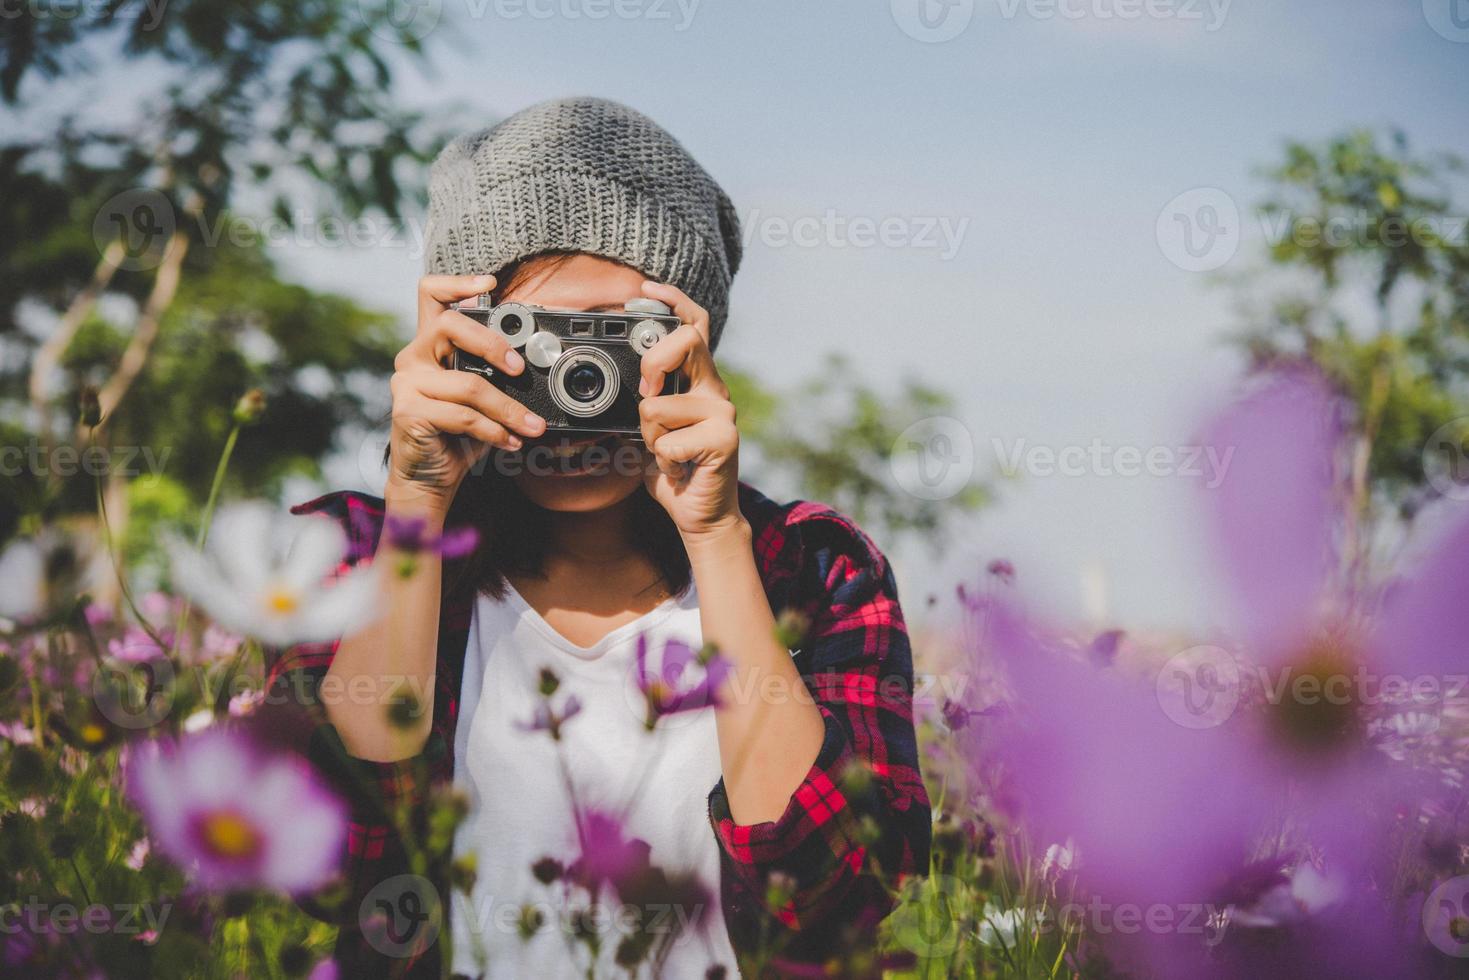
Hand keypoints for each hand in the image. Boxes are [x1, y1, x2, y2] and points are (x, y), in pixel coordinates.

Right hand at [387, 274, 547, 513]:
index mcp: (431, 345)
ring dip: (508, 408)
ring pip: (468, 384)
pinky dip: (494, 430)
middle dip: (492, 343)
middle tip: (521, 369)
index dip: (457, 283)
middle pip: (450, 325)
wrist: (431, 476)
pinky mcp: (408, 411)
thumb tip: (537, 363)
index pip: (431, 296)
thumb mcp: (481, 397)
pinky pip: (463, 416)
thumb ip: (495, 373)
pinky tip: (510, 441)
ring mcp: (406, 383)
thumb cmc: (458, 433)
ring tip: (532, 426)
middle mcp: (413, 357)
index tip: (490, 283)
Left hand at [637, 281, 743, 539]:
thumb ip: (644, 400)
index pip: (694, 325)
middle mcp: (715, 390)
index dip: (673, 300)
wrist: (700, 514)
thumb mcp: (650, 427)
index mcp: (699, 381)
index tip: (646, 289)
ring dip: (649, 436)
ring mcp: (723, 413)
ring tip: (666, 453)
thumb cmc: (674, 469)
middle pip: (685, 342)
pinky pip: (667, 441)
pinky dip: (660, 461)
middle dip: (653, 364)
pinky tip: (677, 469)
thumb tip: (618, 382)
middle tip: (647, 394)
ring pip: (659, 406)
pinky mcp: (724, 440)